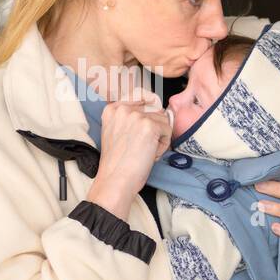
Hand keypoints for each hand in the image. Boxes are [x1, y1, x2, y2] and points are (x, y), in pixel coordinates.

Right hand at [87, 73, 171, 218]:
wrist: (116, 181)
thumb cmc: (117, 163)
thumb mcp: (116, 133)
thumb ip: (130, 119)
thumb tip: (160, 111)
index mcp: (112, 109)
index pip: (141, 99)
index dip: (147, 116)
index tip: (141, 131)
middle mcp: (123, 109)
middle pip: (154, 111)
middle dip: (153, 130)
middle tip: (140, 147)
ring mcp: (136, 116)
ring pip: (163, 121)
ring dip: (159, 138)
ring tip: (144, 152)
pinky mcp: (149, 125)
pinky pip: (168, 130)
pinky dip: (163, 145)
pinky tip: (149, 154)